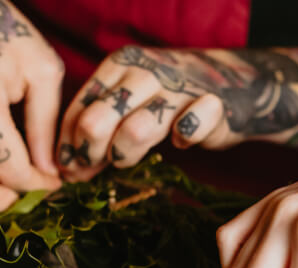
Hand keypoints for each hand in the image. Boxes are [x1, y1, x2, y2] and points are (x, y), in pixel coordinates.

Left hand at [57, 46, 259, 180]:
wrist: (232, 83)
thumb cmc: (170, 98)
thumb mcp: (128, 102)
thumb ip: (99, 127)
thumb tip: (66, 168)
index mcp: (118, 66)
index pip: (80, 108)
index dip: (68, 145)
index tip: (69, 170)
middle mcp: (144, 73)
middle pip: (98, 120)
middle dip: (89, 153)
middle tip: (92, 171)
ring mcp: (178, 87)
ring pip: (136, 129)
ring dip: (124, 154)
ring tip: (126, 159)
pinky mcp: (211, 106)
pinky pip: (189, 128)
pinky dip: (182, 140)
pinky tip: (181, 143)